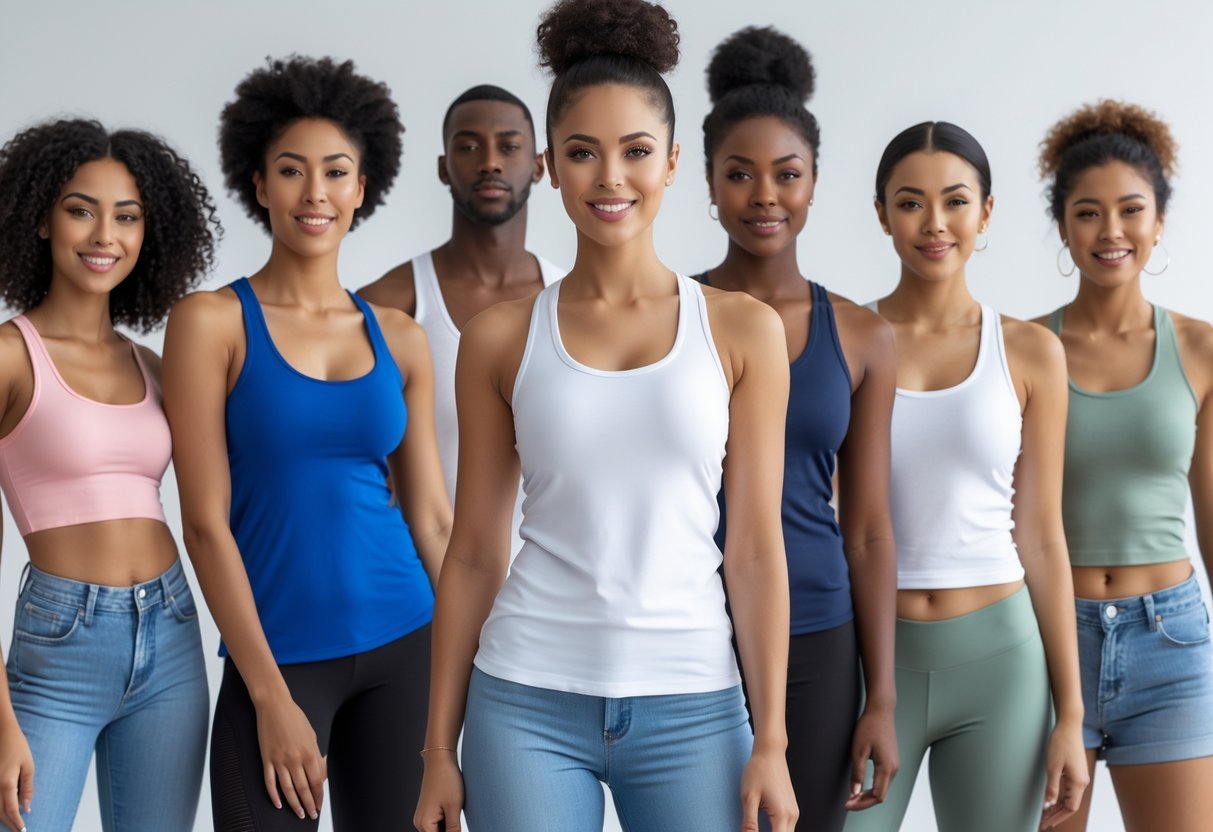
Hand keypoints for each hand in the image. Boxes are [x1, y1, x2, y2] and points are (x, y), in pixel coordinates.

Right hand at [0, 719, 31, 831]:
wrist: (2, 732)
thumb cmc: (17, 747)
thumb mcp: (28, 766)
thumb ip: (27, 788)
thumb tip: (27, 807)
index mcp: (6, 784)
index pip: (11, 810)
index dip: (16, 822)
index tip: (22, 830)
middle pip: (0, 812)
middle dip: (9, 823)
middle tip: (18, 830)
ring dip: (2, 817)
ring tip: (12, 824)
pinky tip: (3, 810)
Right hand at [254, 694, 325, 819]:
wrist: (274, 705)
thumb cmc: (295, 718)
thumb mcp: (311, 735)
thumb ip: (315, 755)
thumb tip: (319, 772)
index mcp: (309, 752)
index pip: (316, 781)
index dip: (318, 796)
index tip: (319, 805)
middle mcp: (295, 759)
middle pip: (303, 788)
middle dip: (309, 804)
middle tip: (311, 815)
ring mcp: (279, 760)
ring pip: (288, 789)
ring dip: (294, 804)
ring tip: (298, 814)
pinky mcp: (266, 759)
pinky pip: (270, 782)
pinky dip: (274, 795)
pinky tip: (278, 804)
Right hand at [414, 751, 463, 831]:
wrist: (440, 759)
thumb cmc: (446, 779)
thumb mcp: (454, 807)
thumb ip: (454, 829)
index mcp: (425, 824)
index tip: (457, 826)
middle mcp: (420, 823)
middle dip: (451, 830)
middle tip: (457, 815)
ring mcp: (424, 817)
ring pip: (439, 830)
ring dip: (450, 827)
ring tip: (456, 811)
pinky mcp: (428, 812)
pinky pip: (438, 824)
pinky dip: (447, 821)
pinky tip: (454, 811)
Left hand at [741, 747, 797, 831]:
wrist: (770, 752)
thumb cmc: (758, 770)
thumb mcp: (749, 797)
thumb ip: (749, 822)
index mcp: (782, 814)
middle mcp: (792, 815)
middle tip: (752, 831)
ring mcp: (794, 811)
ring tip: (757, 829)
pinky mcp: (791, 807)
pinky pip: (787, 827)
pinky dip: (778, 831)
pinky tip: (765, 829)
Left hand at [846, 705, 898, 810]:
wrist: (880, 711)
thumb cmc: (869, 727)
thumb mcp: (858, 750)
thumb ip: (857, 773)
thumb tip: (854, 793)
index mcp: (887, 768)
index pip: (877, 796)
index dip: (861, 804)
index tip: (847, 805)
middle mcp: (894, 769)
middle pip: (880, 795)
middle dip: (864, 802)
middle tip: (847, 803)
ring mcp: (894, 765)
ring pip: (882, 789)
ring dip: (868, 795)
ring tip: (852, 797)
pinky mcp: (891, 761)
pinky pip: (883, 781)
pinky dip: (872, 787)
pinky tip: (861, 787)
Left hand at [1039, 719, 1087, 829]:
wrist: (1069, 726)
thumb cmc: (1061, 743)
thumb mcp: (1053, 767)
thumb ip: (1051, 788)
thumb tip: (1048, 805)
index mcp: (1078, 783)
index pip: (1070, 808)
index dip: (1058, 817)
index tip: (1046, 822)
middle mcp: (1082, 782)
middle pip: (1071, 805)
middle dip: (1058, 815)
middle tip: (1044, 821)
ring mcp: (1080, 776)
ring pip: (1070, 798)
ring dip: (1059, 807)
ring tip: (1046, 814)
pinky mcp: (1076, 771)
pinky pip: (1070, 790)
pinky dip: (1061, 797)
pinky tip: (1053, 800)